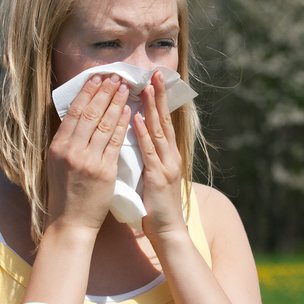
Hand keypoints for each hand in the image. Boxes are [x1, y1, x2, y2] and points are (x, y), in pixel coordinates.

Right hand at [45, 74, 130, 235]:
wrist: (71, 221)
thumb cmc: (65, 192)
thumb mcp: (57, 163)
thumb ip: (66, 141)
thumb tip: (76, 116)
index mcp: (58, 146)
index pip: (73, 112)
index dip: (86, 92)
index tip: (96, 78)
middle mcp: (71, 151)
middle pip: (90, 113)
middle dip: (104, 92)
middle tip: (115, 76)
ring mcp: (88, 161)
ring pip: (104, 124)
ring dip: (116, 103)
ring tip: (125, 88)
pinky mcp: (104, 171)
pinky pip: (115, 142)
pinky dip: (122, 124)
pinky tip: (129, 112)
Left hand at [133, 70, 187, 238]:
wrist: (168, 231)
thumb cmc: (156, 205)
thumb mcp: (152, 175)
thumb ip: (146, 157)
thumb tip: (133, 139)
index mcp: (167, 155)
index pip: (163, 121)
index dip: (159, 100)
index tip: (153, 79)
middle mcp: (170, 156)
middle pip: (165, 120)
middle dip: (159, 95)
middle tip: (156, 72)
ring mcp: (166, 165)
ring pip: (159, 131)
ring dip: (153, 108)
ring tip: (147, 87)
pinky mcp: (158, 177)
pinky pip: (150, 152)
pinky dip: (144, 134)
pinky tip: (138, 119)